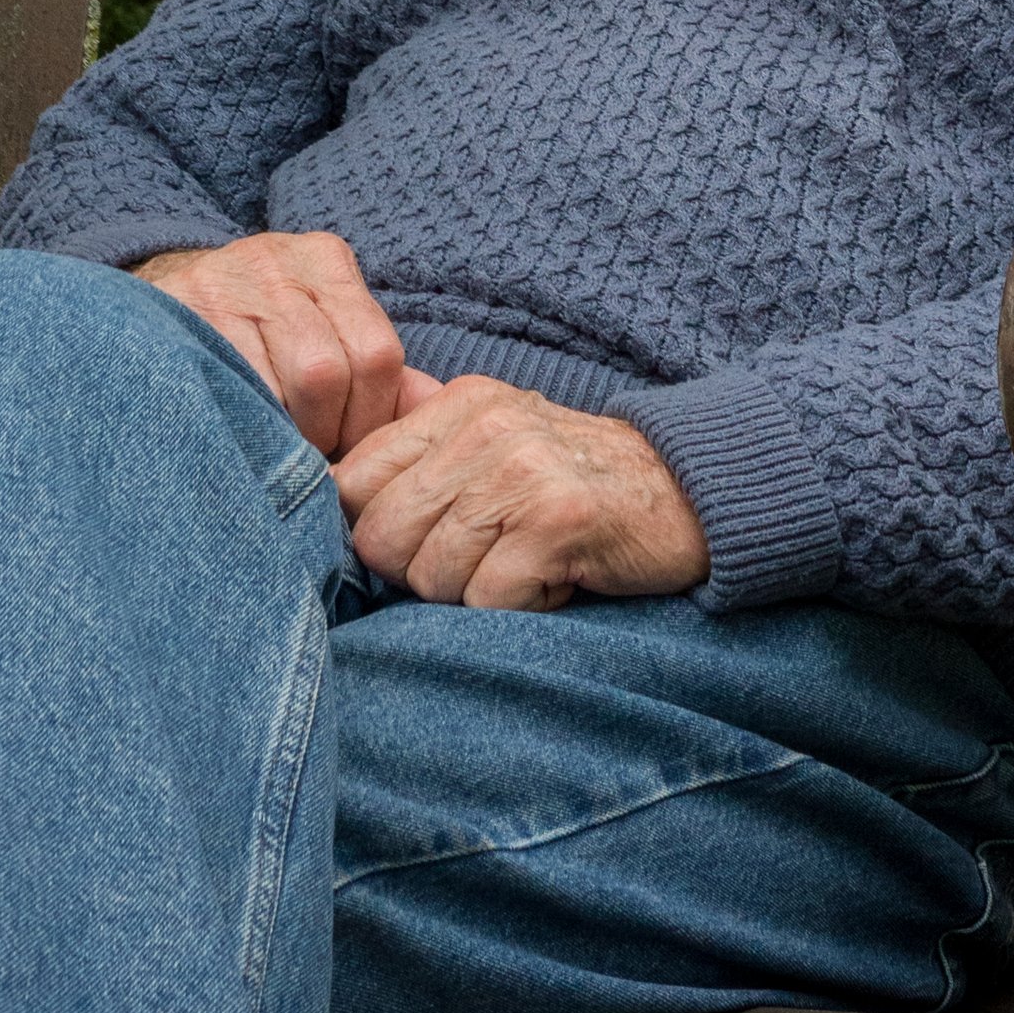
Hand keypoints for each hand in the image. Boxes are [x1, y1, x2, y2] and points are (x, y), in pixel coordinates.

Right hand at [133, 229, 430, 455]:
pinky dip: (245, 425)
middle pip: (331, 370)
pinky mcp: (179, 314)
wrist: (165, 292)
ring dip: (287, 436)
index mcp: (327, 262)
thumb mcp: (324, 327)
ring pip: (286, 384)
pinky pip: (233, 390)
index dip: (370, 419)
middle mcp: (279, 262)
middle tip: (312, 457)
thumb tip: (439, 410)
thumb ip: (381, 372)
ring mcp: (225, 285)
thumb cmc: (265, 329)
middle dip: (328, 433)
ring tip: (276, 446)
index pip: (377, 353)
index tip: (352, 450)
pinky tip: (240, 433)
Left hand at [331, 377, 708, 610]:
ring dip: (475, 594)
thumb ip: (419, 468)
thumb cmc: (573, 484)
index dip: (363, 533)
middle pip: (381, 539)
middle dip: (420, 574)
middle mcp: (484, 427)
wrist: (688, 491)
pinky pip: (488, 600)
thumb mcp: (493, 447)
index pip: (350, 480)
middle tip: (478, 563)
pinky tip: (554, 578)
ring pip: (431, 578)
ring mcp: (522, 470)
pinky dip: (520, 607)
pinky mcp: (557, 521)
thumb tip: (325, 514)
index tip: (401, 551)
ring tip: (522, 564)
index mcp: (455, 405)